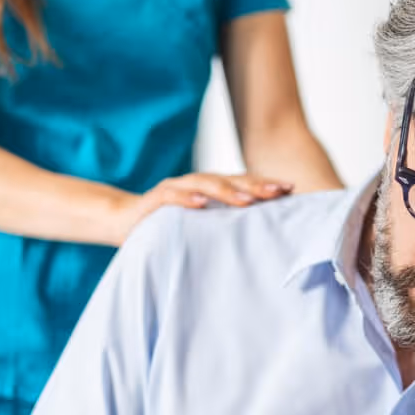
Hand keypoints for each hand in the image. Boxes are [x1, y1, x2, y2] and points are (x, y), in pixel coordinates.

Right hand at [107, 172, 292, 244]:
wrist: (123, 220)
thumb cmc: (170, 225)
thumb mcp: (203, 226)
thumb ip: (227, 224)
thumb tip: (264, 235)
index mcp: (211, 189)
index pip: (243, 183)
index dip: (265, 184)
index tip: (290, 190)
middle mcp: (196, 184)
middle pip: (230, 180)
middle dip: (255, 185)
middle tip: (278, 192)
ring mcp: (175, 189)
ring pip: (204, 184)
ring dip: (227, 191)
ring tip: (247, 200)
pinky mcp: (154, 200)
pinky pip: (171, 197)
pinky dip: (186, 199)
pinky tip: (202, 204)